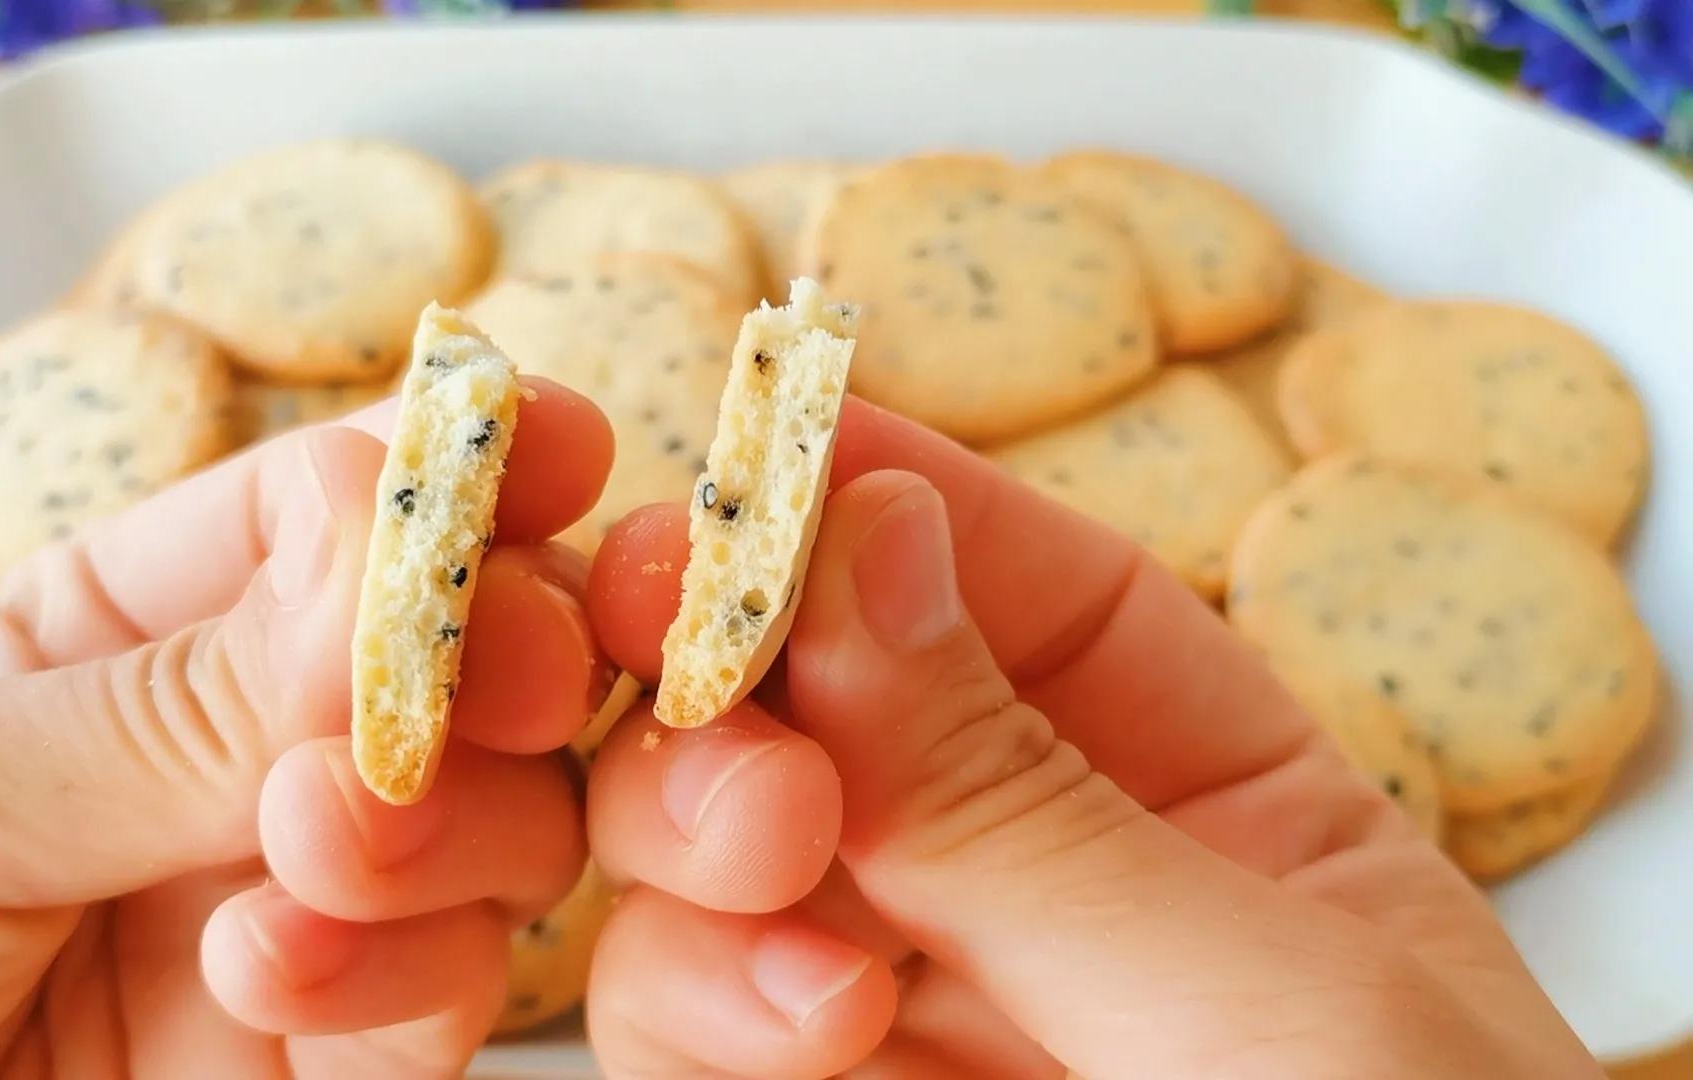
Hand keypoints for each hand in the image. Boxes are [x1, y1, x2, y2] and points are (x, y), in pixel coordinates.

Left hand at [0, 380, 612, 1078]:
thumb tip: (389, 546)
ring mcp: (299, 916)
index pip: (318, 515)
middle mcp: (234, 763)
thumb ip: (172, 697)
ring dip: (450, 815)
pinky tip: (263, 974)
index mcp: (118, 635)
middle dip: (500, 643)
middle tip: (498, 667)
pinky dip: (400, 973)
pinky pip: (449, 997)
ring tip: (316, 838)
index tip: (541, 446)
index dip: (440, 471)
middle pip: (465, 661)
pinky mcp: (328, 1066)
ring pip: (504, 824)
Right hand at [580, 398, 1603, 1077]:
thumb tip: (867, 543)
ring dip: (699, 852)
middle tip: (736, 726)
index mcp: (1191, 771)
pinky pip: (691, 1012)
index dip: (864, 498)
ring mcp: (910, 990)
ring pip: (711, 849)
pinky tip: (800, 1036)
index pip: (998, 569)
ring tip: (792, 922)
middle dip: (740, 687)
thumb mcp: (1273, 1005)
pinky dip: (695, 1000)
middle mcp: (1026, 860)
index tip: (744, 463)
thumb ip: (1040, 800)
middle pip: (808, 692)